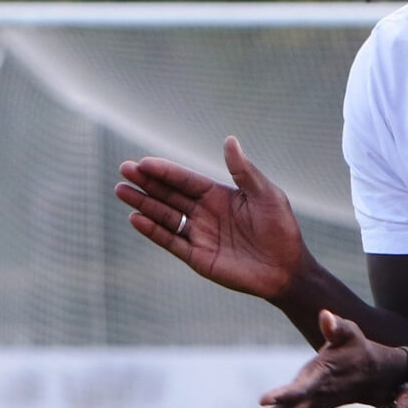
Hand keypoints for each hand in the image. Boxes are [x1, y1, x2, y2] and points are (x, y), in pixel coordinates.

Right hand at [115, 136, 313, 301]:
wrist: (286, 267)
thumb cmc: (281, 227)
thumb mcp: (265, 194)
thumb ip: (244, 170)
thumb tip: (229, 139)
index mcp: (220, 195)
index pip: (186, 180)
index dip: (166, 171)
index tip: (144, 162)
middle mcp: (205, 213)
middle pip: (169, 195)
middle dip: (147, 183)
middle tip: (123, 170)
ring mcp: (199, 234)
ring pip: (164, 216)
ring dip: (143, 203)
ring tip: (121, 191)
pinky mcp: (197, 256)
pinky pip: (171, 241)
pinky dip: (153, 230)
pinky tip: (135, 218)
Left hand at [224, 309, 396, 407]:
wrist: (372, 375)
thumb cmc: (356, 348)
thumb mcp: (350, 333)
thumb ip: (336, 326)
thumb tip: (325, 315)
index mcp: (321, 379)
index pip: (300, 390)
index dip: (283, 395)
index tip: (263, 400)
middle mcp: (314, 398)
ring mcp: (309, 407)